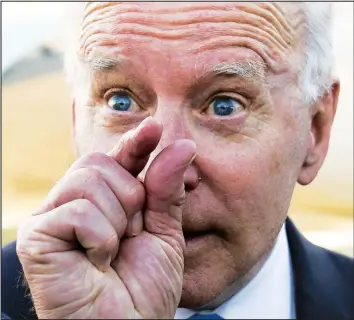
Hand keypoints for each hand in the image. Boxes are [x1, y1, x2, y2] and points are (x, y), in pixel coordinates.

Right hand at [16, 117, 196, 318]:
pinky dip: (100, 238)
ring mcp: (52, 218)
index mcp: (103, 201)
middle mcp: (73, 203)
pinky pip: (78, 211)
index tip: (155, 127)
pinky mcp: (36, 236)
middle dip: (130, 199)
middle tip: (129, 236)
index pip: (116, 159)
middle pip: (101, 163)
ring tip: (111, 251)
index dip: (135, 143)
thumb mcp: (164, 232)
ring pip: (90, 181)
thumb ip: (167, 189)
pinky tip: (96, 262)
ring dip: (116, 220)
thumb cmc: (143, 288)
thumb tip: (183, 144)